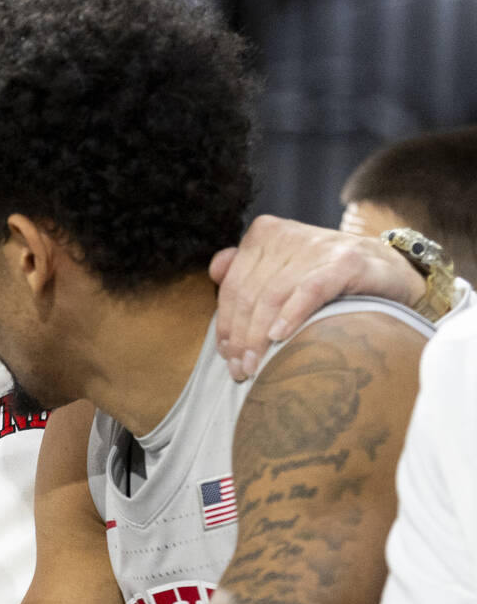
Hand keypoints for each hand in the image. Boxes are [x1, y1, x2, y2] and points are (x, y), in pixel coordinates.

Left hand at [210, 215, 423, 379]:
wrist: (387, 270)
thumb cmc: (325, 277)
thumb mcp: (282, 271)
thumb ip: (246, 269)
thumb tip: (216, 269)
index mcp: (265, 234)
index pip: (233, 286)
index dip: (225, 324)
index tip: (226, 355)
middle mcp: (287, 235)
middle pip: (250, 295)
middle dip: (241, 337)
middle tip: (240, 369)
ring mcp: (317, 246)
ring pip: (273, 295)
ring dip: (260, 336)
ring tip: (256, 366)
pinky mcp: (345, 261)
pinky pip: (309, 290)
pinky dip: (291, 314)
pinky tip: (279, 336)